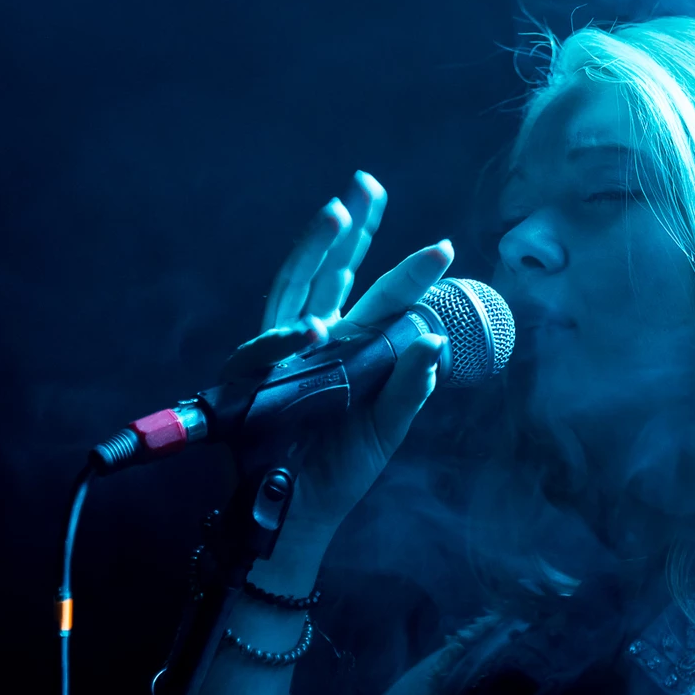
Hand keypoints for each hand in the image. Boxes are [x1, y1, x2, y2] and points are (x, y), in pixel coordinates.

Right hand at [221, 171, 452, 562]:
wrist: (301, 512)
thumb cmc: (340, 465)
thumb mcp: (388, 428)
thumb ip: (411, 387)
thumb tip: (434, 336)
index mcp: (351, 347)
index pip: (380, 296)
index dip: (408, 270)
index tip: (443, 246)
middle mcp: (316, 340)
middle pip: (331, 271)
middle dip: (351, 228)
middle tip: (368, 182)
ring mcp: (280, 354)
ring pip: (293, 288)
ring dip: (314, 250)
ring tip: (337, 212)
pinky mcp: (251, 380)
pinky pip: (263, 351)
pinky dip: (286, 337)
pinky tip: (316, 327)